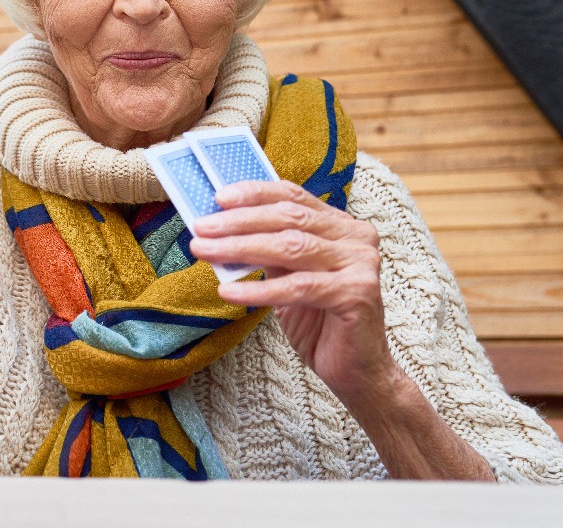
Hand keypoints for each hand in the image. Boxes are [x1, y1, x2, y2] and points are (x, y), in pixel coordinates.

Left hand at [189, 180, 402, 406]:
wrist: (355, 368)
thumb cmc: (319, 320)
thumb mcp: (288, 275)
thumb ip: (267, 249)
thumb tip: (219, 229)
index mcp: (341, 225)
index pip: (294, 196)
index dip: (255, 194)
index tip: (218, 198)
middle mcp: (356, 238)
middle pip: (289, 218)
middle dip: (239, 221)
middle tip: (201, 227)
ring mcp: (361, 264)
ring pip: (292, 247)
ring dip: (241, 248)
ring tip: (205, 251)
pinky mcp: (358, 293)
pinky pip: (298, 287)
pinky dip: (258, 289)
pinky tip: (228, 291)